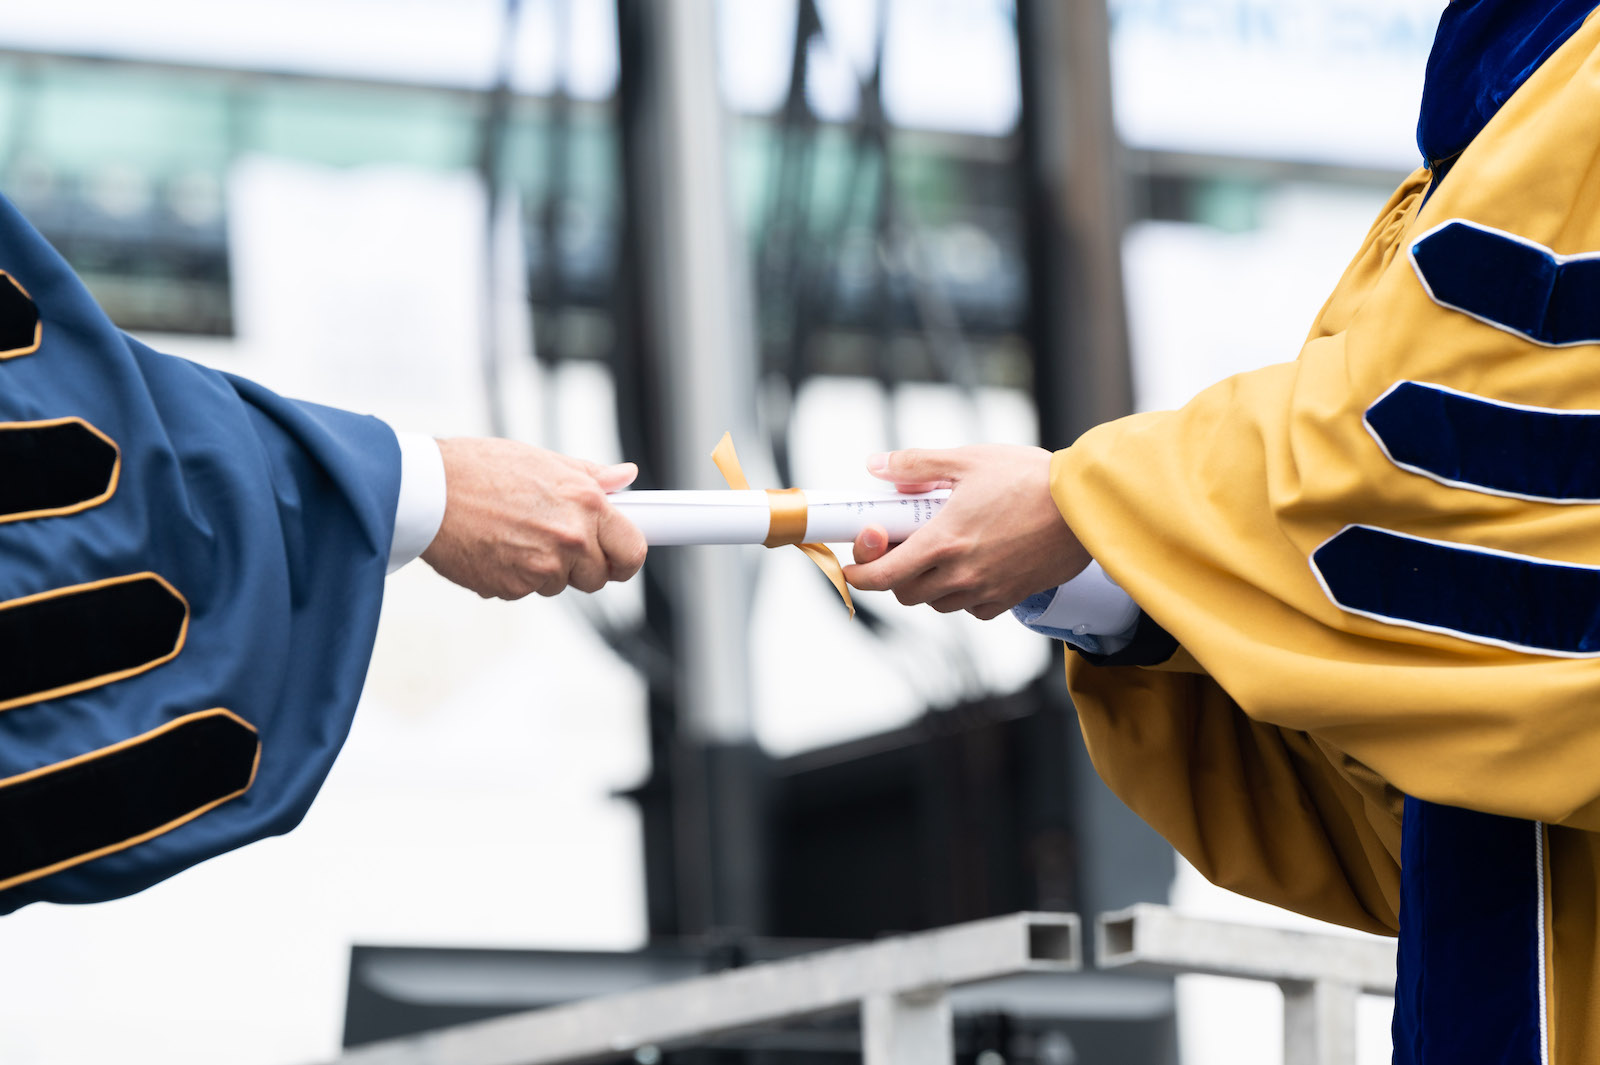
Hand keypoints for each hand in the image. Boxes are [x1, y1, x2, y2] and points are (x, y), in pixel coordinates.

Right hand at [420, 438, 647, 598]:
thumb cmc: (480, 468)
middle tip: (555, 538)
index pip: (632, 551)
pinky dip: (515, 575)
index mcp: (586, 504)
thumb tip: (625, 476)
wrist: (427, 490)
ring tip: (516, 533)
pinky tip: (495, 546)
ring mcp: (542, 567)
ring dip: (546, 569)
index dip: (626, 557)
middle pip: (598, 577)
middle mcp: (570, 539)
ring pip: (560, 584)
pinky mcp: (512, 587)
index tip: (619, 556)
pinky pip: (526, 590)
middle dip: (583, 564)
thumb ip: (591, 476)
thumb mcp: (544, 460)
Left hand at [843, 445, 1089, 619]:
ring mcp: (986, 590)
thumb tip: (877, 467)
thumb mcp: (968, 459)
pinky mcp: (1011, 597)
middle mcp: (961, 574)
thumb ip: (917, 464)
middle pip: (904, 593)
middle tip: (899, 545)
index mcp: (943, 541)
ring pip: (937, 603)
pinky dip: (961, 594)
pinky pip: (972, 609)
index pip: (882, 576)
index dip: (858, 574)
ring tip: (938, 550)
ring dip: (926, 583)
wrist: (1087, 506)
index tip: (853, 564)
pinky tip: (970, 565)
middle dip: (892, 574)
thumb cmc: (1031, 478)